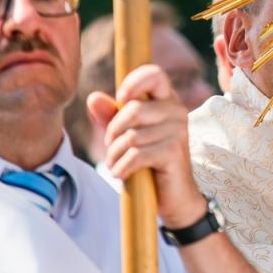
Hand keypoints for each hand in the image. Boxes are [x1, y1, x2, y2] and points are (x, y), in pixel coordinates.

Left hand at [87, 65, 206, 227]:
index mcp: (167, 101)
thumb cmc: (149, 163)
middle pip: (133, 109)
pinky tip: (122, 174)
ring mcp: (178, 132)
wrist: (174, 198)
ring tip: (116, 165)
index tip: (120, 100)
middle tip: (111, 148)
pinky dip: (122, 167)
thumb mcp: (125, 136)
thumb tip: (93, 98)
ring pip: (131, 136)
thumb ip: (110, 116)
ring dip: (115, 155)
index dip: (133, 83)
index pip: (154, 74)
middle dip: (113, 132)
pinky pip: (136, 154)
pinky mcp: (174, 152)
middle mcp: (177, 111)